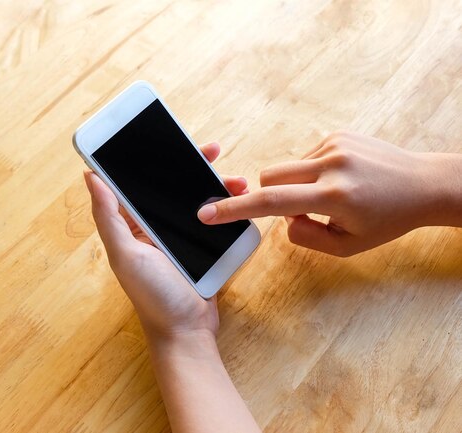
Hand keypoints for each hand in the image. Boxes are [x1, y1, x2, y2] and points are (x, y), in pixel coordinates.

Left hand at [84, 143, 247, 340]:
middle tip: (210, 150)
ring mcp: (176, 236)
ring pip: (193, 199)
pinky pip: (210, 217)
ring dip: (212, 184)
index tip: (166, 139)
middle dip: (189, 166)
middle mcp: (151, 228)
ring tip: (235, 178)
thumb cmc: (152, 296)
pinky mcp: (199, 246)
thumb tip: (90, 176)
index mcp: (129, 226)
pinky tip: (238, 198)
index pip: (135, 183)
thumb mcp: (126, 254)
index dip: (148, 160)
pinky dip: (224, 205)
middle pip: (168, 187)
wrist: (188, 330)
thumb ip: (108, 217)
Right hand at [198, 131, 461, 255]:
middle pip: (269, 178)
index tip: (207, 213)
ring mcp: (334, 144)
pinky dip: (311, 173)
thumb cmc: (388, 220)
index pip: (271, 203)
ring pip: (286, 168)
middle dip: (272, 196)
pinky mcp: (337, 134)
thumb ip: (305, 237)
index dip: (234, 209)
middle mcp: (331, 165)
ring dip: (296, 186)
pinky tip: (340, 179)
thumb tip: (282, 219)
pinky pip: (303, 157)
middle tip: (304, 210)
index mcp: (334, 196)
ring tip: (333, 194)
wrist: (423, 184)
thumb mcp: (347, 247)